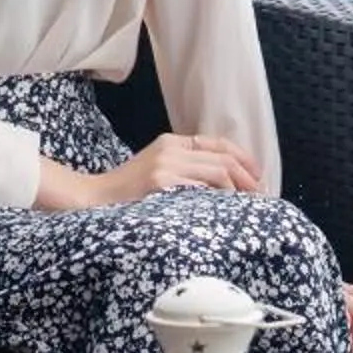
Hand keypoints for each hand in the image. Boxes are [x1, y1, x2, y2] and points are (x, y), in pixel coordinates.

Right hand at [101, 132, 261, 204]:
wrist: (92, 198)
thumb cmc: (126, 193)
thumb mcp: (156, 170)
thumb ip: (184, 169)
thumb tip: (222, 185)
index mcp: (171, 142)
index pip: (217, 143)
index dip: (243, 158)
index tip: (258, 176)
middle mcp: (171, 149)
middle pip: (222, 158)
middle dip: (247, 176)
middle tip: (260, 194)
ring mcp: (166, 165)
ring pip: (217, 171)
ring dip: (238, 189)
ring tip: (248, 204)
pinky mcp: (161, 183)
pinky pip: (200, 188)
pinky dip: (218, 198)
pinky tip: (225, 210)